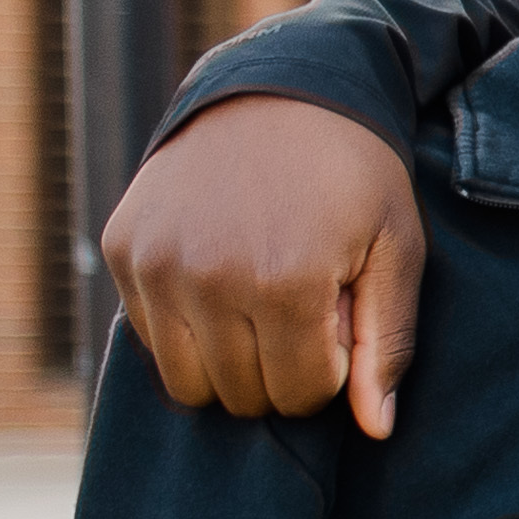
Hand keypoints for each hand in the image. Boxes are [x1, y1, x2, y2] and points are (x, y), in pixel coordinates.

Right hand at [102, 96, 424, 437]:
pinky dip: (186, 328)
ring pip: (186, 382)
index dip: (330, 369)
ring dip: (230, 362)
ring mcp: (155, 263)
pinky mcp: (121, 247)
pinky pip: (149, 336)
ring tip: (263, 304)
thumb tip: (375, 429)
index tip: (340, 321)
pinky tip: (221, 279)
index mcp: (285, 283)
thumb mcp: (396, 250)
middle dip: (281, 372)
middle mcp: (207, 279)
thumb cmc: (355, 175)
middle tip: (303, 310)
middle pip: (241, 396)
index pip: (300, 394)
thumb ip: (386, 343)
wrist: (281, 89)